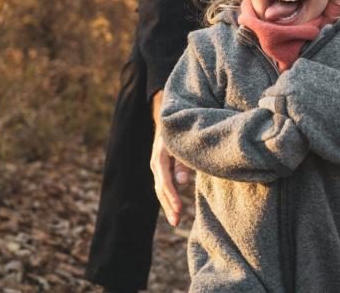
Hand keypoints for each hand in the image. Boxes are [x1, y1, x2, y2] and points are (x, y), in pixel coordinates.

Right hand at [149, 90, 192, 226]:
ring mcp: (157, 166)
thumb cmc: (179, 130)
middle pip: (160, 189)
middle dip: (169, 206)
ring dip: (168, 204)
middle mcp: (156, 163)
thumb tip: (182, 182)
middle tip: (177, 221)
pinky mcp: (162, 168)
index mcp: (160, 157)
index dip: (172, 196)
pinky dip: (169, 197)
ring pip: (161, 189)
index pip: (165, 181)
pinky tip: (174, 207)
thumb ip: (183, 161)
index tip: (179, 209)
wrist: (168, 117)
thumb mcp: (182, 143)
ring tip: (176, 220)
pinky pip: (164, 185)